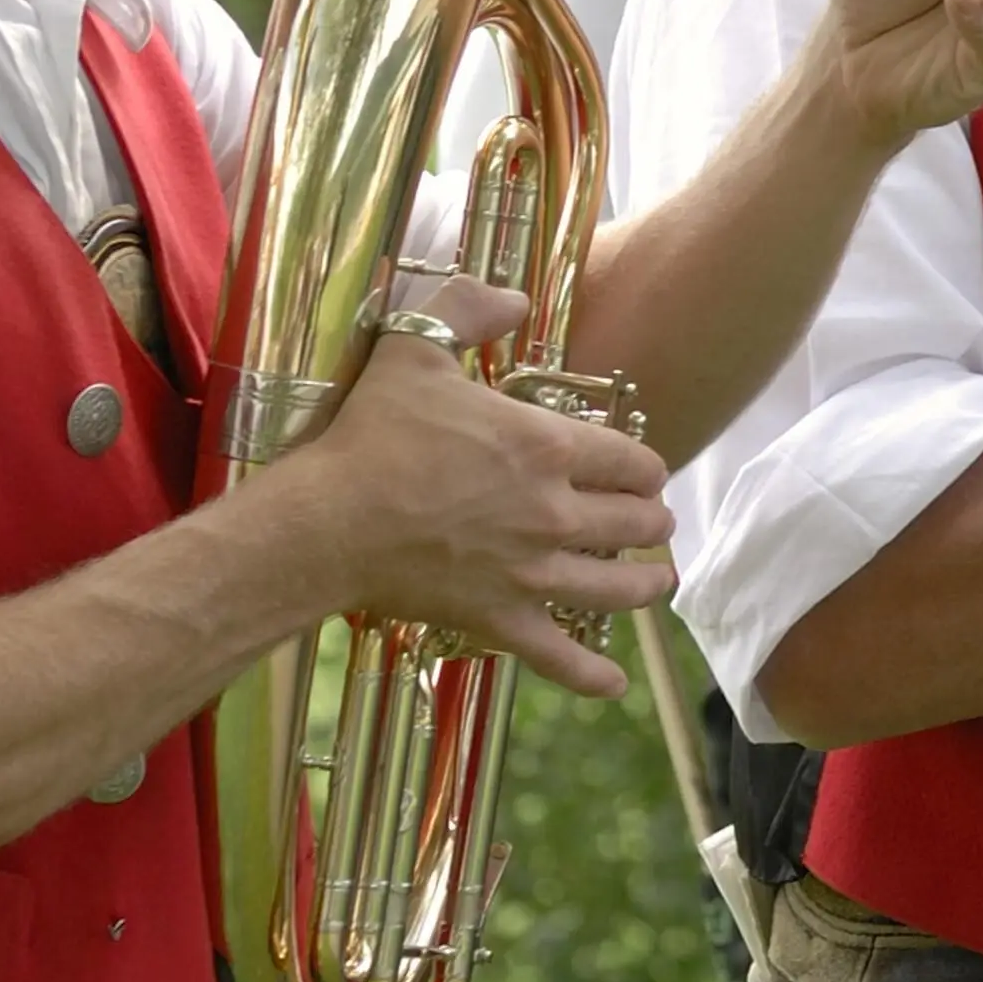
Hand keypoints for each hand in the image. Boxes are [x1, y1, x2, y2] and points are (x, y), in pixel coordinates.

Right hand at [250, 283, 678, 695]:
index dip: (646, 467)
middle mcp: (556, 514)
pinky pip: (559, 659)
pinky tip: (615, 685)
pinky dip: (591, 677)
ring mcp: (533, 575)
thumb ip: (468, 309)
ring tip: (657, 582)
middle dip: (651, 523)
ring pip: (619, 590)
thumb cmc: (371, 435)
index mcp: (549, 447)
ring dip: (646, 585)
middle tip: (649, 523)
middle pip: (638, 524)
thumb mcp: (415, 347)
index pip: (635, 461)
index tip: (641, 471)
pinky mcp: (500, 620)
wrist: (325, 522)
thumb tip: (514, 296)